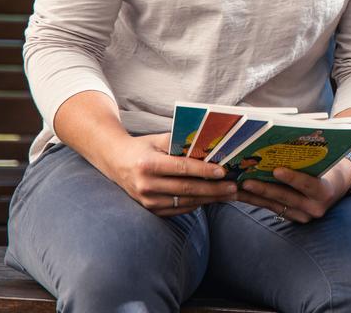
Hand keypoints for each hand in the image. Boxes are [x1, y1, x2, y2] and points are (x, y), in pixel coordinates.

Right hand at [107, 133, 237, 216]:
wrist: (117, 163)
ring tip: (228, 194)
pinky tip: (211, 199)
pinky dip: (197, 204)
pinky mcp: (150, 210)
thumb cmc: (143, 148)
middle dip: (213, 189)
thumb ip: (181, 142)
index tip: (223, 171)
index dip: (204, 170)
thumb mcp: (159, 140)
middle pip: (186, 189)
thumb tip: (210, 146)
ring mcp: (147, 201)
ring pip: (185, 202)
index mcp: (148, 164)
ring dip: (209, 199)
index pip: (181, 168)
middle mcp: (146, 185)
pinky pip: (178, 209)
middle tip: (233, 187)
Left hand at [237, 164, 350, 222]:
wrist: (336, 186)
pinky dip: (257, 200)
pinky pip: (271, 208)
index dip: (292, 178)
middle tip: (246, 181)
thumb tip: (291, 136)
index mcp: (324, 192)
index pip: (308, 184)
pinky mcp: (292, 218)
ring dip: (254, 196)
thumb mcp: (323, 162)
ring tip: (237, 188)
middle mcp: (314, 208)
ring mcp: (303, 216)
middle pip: (286, 197)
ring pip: (274, 205)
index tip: (276, 170)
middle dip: (264, 189)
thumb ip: (309, 156)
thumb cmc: (328, 168)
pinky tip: (242, 194)